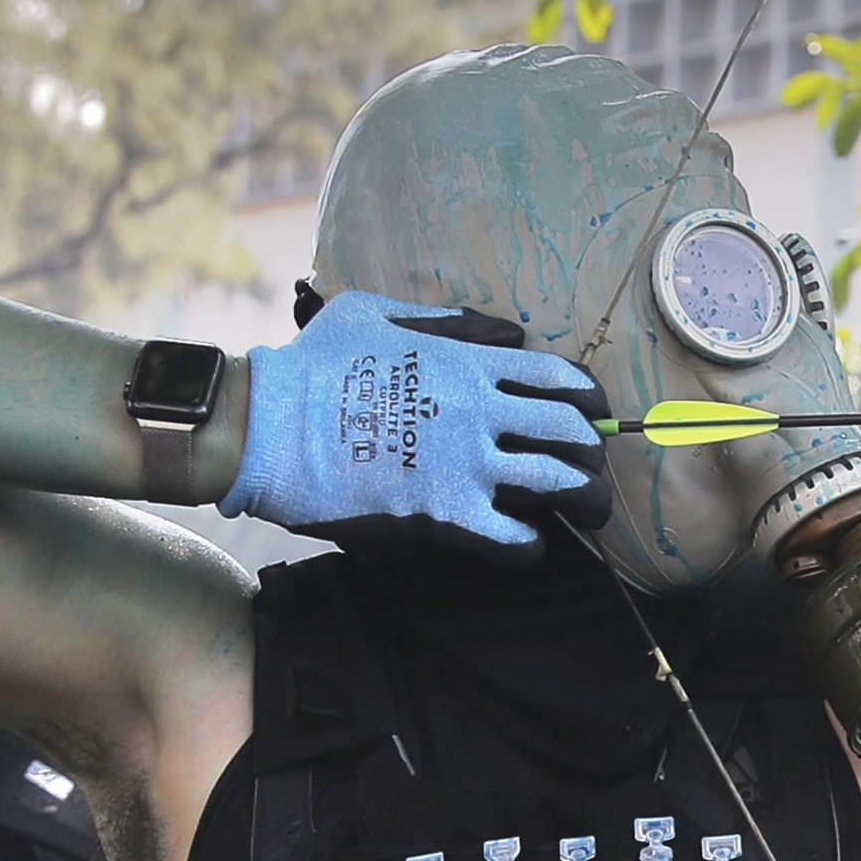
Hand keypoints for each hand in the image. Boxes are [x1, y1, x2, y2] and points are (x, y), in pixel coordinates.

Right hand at [221, 295, 609, 547]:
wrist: (263, 426)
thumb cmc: (312, 365)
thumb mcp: (377, 313)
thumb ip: (448, 322)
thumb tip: (506, 331)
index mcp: (470, 363)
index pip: (563, 379)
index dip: (591, 402)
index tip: (594, 420)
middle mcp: (481, 411)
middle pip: (575, 434)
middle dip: (596, 457)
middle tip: (593, 476)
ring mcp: (467, 464)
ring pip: (562, 485)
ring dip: (585, 502)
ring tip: (586, 517)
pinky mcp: (446, 516)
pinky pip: (517, 540)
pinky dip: (533, 547)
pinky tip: (528, 545)